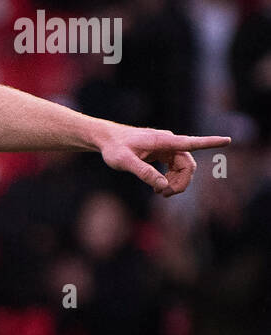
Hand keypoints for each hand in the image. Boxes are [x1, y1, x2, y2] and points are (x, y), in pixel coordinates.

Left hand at [99, 128, 229, 196]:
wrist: (106, 139)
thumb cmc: (114, 148)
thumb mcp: (124, 162)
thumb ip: (143, 172)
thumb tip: (163, 185)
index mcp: (163, 141)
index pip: (190, 142)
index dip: (210, 143)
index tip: (227, 140)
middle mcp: (168, 142)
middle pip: (187, 164)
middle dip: (181, 182)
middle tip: (164, 195)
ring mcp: (167, 147)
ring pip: (183, 168)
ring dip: (176, 182)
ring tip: (159, 192)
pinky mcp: (163, 153)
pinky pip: (175, 168)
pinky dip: (170, 179)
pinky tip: (158, 187)